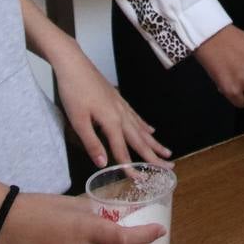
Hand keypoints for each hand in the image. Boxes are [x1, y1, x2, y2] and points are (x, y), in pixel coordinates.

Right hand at [0, 193, 165, 243]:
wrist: (8, 223)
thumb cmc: (40, 209)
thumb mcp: (72, 206)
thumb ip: (94, 214)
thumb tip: (111, 217)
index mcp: (87, 231)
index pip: (124, 239)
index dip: (145, 236)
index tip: (159, 229)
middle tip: (142, 236)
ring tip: (121, 240)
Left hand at [51, 46, 172, 169]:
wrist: (73, 63)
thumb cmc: (73, 91)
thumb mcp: (78, 120)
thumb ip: (92, 143)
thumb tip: (104, 164)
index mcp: (112, 121)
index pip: (123, 150)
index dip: (131, 167)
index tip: (141, 180)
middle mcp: (121, 114)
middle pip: (140, 140)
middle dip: (154, 155)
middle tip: (170, 167)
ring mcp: (121, 105)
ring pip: (141, 128)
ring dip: (154, 142)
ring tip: (166, 152)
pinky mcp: (118, 98)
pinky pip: (136, 116)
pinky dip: (144, 125)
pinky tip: (150, 129)